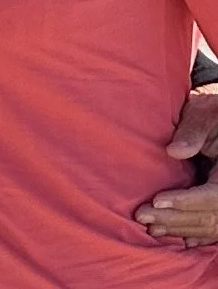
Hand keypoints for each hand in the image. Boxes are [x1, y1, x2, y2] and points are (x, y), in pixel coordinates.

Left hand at [136, 83, 217, 246]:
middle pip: (210, 215)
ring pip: (212, 225)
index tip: (157, 201)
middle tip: (143, 217)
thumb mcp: (205, 113)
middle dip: (176, 219)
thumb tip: (174, 151)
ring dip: (182, 229)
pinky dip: (199, 235)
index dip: (185, 201)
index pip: (213, 196)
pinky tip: (181, 241)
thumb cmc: (213, 113)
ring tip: (152, 229)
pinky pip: (216, 227)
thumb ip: (193, 131)